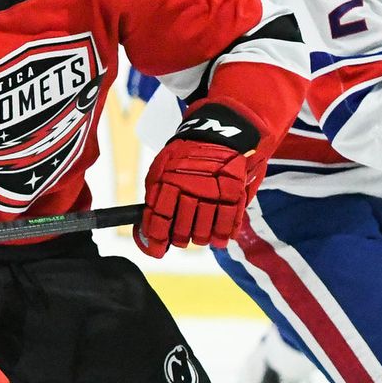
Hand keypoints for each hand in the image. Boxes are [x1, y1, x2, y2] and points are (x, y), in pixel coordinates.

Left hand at [135, 104, 261, 258]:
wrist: (218, 133)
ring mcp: (214, 193)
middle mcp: (191, 189)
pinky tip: (217, 235)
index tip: (157, 249)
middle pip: (183, 231)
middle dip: (180, 238)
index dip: (157, 239)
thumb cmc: (186, 154)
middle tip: (181, 236)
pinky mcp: (234, 195)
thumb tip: (146, 230)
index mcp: (169, 181)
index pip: (160, 219)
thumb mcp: (161, 168)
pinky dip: (221, 236)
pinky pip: (227, 227)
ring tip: (199, 232)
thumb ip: (154, 197)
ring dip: (200, 238)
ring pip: (204, 234)